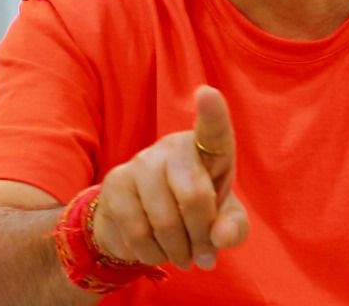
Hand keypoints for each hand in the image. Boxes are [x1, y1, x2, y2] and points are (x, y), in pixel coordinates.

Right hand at [90, 86, 249, 269]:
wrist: (141, 220)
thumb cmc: (194, 211)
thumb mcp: (223, 220)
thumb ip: (233, 227)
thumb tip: (220, 237)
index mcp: (207, 148)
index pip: (212, 129)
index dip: (212, 113)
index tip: (207, 94)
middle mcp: (172, 146)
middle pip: (194, 196)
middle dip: (202, 237)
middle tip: (203, 254)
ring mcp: (140, 162)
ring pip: (165, 221)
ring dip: (178, 251)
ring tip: (182, 254)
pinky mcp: (116, 183)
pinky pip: (138, 233)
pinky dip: (153, 254)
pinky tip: (156, 249)